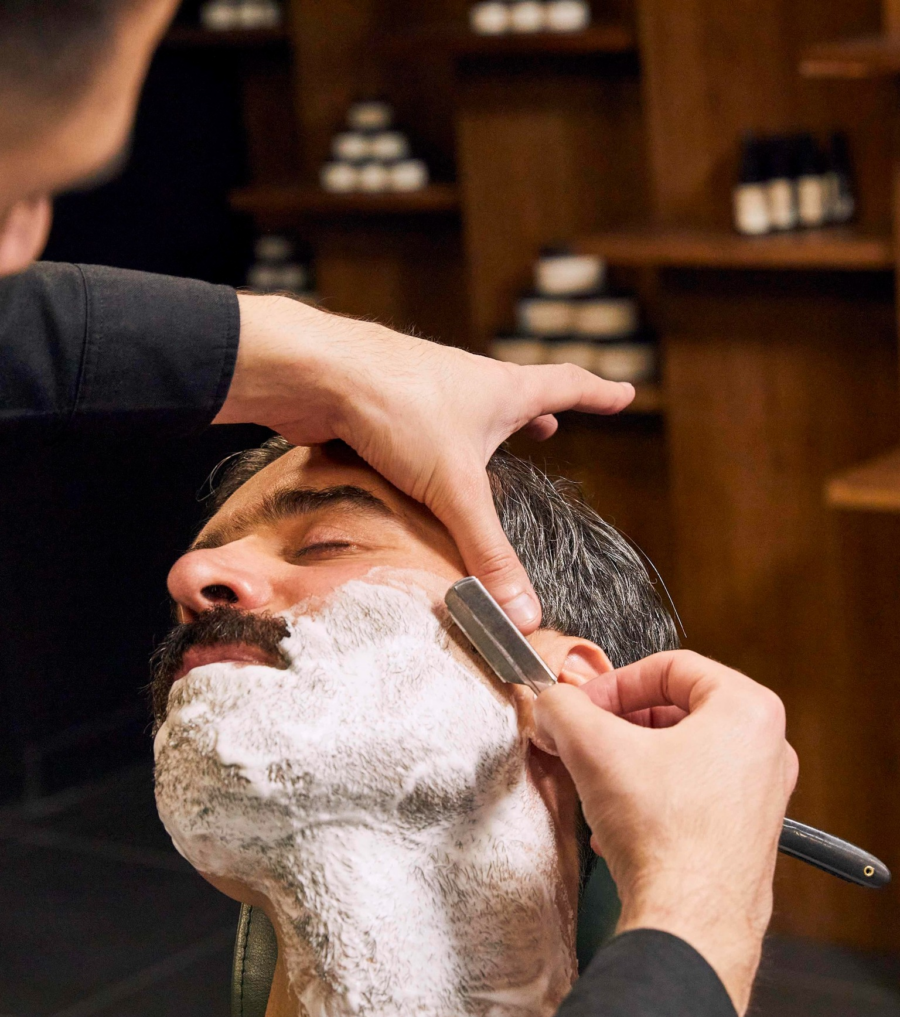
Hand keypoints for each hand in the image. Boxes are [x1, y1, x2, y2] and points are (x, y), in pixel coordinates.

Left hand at [215, 293, 633, 631]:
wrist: (317, 372)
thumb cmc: (397, 408)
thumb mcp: (455, 489)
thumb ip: (487, 551)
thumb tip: (524, 613)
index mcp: (499, 391)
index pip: (565, 387)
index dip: (598, 394)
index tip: (626, 393)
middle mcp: (465, 383)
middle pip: (512, 395)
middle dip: (534, 415)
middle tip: (550, 428)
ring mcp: (422, 390)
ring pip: (461, 410)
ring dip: (478, 431)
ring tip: (484, 455)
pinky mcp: (383, 406)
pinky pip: (417, 429)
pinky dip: (428, 446)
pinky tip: (411, 470)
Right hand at [533, 651, 797, 1014]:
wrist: (689, 922)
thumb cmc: (667, 837)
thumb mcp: (594, 749)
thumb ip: (564, 709)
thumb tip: (551, 703)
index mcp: (748, 709)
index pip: (671, 667)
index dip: (614, 681)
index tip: (582, 703)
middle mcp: (766, 749)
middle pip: (677, 710)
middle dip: (619, 723)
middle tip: (582, 737)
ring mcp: (761, 796)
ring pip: (681, 755)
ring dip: (630, 761)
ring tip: (595, 780)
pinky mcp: (745, 837)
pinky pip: (691, 796)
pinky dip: (650, 797)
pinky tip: (615, 821)